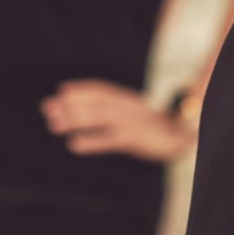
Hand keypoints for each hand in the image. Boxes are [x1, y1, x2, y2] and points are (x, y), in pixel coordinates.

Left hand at [41, 80, 190, 161]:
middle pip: (95, 102)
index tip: (61, 91)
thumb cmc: (159, 129)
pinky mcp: (136, 139)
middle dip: (70, 104)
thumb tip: (97, 112)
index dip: (81, 89)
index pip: (102, 90)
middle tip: (47, 108)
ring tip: (53, 124)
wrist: (187, 138)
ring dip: (74, 119)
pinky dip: (91, 141)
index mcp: (129, 101)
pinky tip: (73, 145)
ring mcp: (132, 121)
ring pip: (98, 117)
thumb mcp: (139, 116)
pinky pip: (109, 139)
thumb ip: (121, 111)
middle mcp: (128, 107)